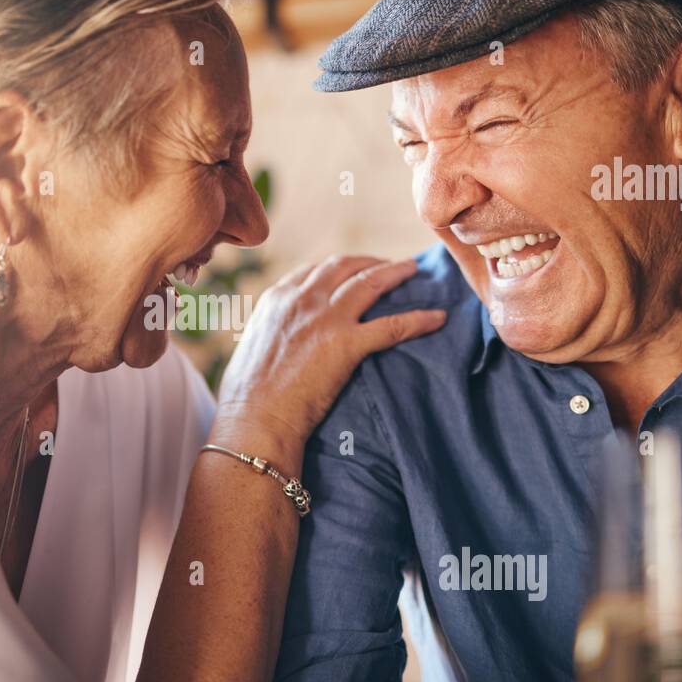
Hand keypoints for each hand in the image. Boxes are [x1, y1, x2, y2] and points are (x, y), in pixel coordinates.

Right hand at [214, 256, 444, 461]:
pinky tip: (436, 318)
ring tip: (413, 269)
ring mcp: (326, 319)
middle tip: (388, 266)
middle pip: (344, 267)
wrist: (254, 419)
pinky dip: (418, 320)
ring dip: (396, 273)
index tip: (355, 269)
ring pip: (370, 283)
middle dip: (369, 262)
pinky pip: (391, 326)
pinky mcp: (346, 344)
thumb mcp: (252, 348)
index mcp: (277, 299)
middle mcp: (302, 299)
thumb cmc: (245, 398)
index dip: (340, 267)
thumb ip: (271, 332)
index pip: (315, 270)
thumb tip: (278, 339)